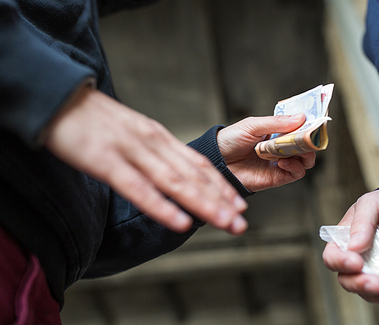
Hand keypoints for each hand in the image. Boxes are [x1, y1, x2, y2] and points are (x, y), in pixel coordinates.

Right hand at [43, 86, 247, 234]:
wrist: (59, 96)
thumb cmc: (95, 119)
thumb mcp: (133, 131)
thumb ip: (153, 151)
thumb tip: (171, 171)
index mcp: (159, 137)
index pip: (198, 164)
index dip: (221, 186)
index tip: (240, 203)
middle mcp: (153, 143)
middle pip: (194, 176)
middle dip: (221, 201)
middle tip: (242, 223)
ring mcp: (131, 151)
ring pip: (176, 183)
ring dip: (204, 205)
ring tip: (226, 223)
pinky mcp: (106, 161)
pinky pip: (139, 189)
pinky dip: (162, 207)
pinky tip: (181, 222)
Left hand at [217, 114, 315, 191]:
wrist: (217, 161)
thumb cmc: (230, 140)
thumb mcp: (253, 125)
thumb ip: (277, 123)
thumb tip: (302, 117)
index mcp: (277, 131)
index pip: (300, 127)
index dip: (310, 124)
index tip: (316, 120)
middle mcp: (282, 146)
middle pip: (307, 144)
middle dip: (311, 139)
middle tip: (308, 136)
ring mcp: (281, 162)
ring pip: (306, 159)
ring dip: (306, 153)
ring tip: (296, 149)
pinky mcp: (277, 177)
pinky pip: (296, 173)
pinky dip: (295, 167)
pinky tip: (283, 161)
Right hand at [322, 188, 378, 306]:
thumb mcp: (372, 203)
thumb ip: (362, 223)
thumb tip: (354, 247)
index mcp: (344, 241)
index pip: (332, 257)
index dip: (340, 262)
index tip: (355, 262)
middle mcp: (357, 259)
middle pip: (348, 281)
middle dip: (360, 284)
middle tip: (376, 282)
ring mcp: (376, 271)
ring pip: (369, 293)